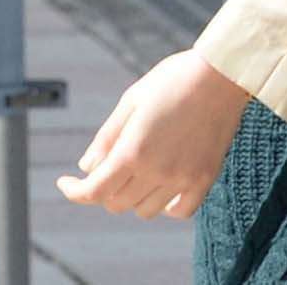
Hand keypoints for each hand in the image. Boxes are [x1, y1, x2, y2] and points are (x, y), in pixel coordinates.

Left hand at [57, 50, 248, 218]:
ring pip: (146, 210)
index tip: (65, 183)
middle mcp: (157, 172)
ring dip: (132, 196)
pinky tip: (160, 187)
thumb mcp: (131, 101)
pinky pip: (179, 211)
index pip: (95, 190)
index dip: (75, 191)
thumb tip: (86, 166)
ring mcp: (183, 179)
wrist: (221, 75)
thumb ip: (107, 138)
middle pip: (118, 202)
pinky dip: (165, 206)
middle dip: (102, 189)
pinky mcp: (205, 180)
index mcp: (133, 151)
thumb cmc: (172, 80)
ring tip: (134, 171)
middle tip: (104, 167)